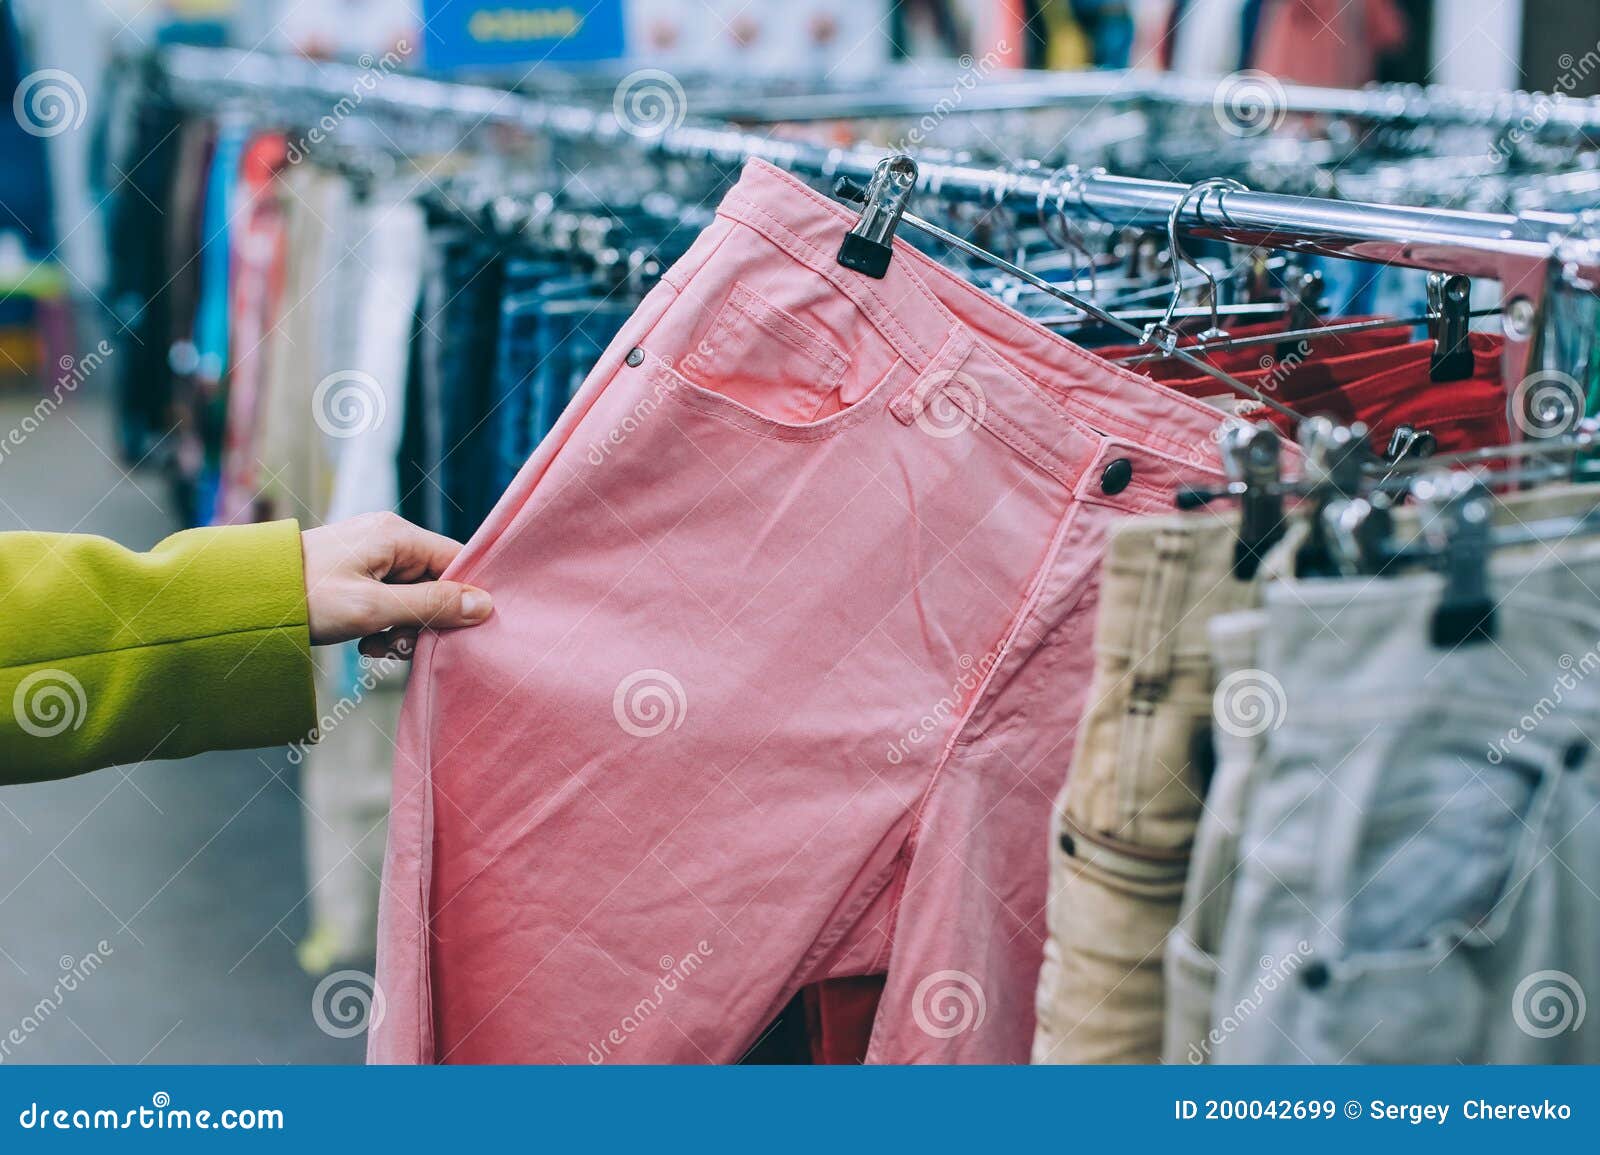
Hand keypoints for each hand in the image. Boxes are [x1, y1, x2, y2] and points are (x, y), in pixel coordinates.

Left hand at [301, 513, 492, 659]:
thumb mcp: (374, 608)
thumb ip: (431, 606)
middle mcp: (388, 538)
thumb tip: (484, 606)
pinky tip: (365, 641)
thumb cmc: (308, 598)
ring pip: (412, 596)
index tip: (459, 632)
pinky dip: (384, 623)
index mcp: (396, 534)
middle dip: (424, 620)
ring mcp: (371, 554)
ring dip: (403, 627)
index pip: (456, 561)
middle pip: (434, 583)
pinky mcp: (356, 573)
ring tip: (377, 647)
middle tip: (400, 647)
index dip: (463, 598)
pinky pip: (389, 599)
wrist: (245, 599)